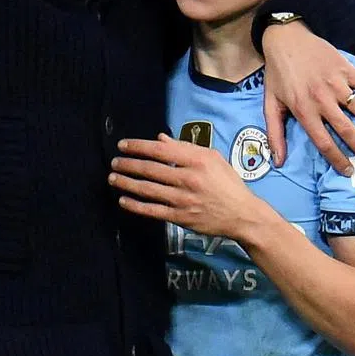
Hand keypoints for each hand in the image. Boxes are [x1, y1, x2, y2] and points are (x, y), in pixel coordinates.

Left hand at [108, 134, 262, 238]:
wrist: (242, 215)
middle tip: (114, 161)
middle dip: (128, 164)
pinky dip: (136, 205)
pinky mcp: (180, 217)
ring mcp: (183, 199)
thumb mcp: (212, 158)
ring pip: (148, 189)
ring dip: (127, 183)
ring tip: (112, 177)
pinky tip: (123, 200)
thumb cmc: (227, 183)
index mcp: (197, 160)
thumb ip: (185, 147)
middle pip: (150, 169)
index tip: (123, 145)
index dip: (138, 146)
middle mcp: (188, 178)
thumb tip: (160, 138)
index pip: (160, 150)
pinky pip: (152, 210)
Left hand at [261, 23, 354, 175]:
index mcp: (303, 110)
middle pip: (347, 129)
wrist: (286, 39)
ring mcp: (336, 83)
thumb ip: (275, 133)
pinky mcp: (346, 68)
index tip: (349, 171)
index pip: (324, 142)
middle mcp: (322, 99)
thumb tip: (277, 161)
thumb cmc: (278, 74)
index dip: (338, 159)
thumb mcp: (270, 104)